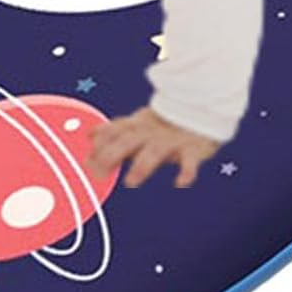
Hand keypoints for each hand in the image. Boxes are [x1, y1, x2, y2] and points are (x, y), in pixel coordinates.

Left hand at [87, 105, 219, 188]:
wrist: (204, 108)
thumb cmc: (165, 122)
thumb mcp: (140, 123)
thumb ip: (116, 130)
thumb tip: (89, 136)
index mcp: (139, 125)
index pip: (115, 131)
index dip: (100, 144)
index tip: (87, 159)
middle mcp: (152, 133)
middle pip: (128, 142)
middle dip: (112, 155)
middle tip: (98, 173)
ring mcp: (172, 141)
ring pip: (154, 152)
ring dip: (142, 166)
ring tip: (131, 181)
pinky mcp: (192, 149)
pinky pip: (189, 162)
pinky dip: (186, 172)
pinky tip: (180, 183)